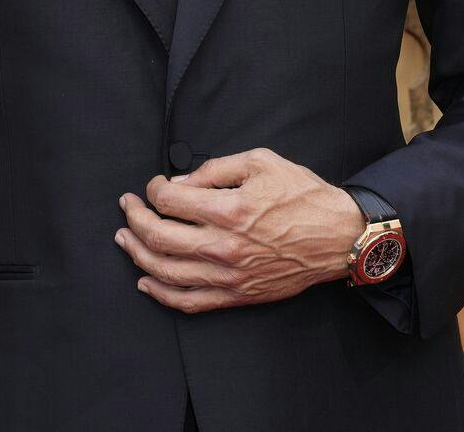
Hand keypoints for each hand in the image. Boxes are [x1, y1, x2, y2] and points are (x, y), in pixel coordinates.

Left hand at [113, 147, 364, 312]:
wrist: (339, 236)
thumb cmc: (303, 196)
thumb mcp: (261, 162)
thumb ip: (214, 169)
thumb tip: (179, 183)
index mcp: (231, 209)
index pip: (170, 201)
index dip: (153, 189)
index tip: (154, 184)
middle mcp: (225, 246)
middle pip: (158, 237)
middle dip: (134, 218)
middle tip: (128, 205)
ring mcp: (229, 275)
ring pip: (166, 272)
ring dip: (137, 254)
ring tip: (125, 238)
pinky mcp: (237, 295)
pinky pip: (189, 301)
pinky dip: (161, 293)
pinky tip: (146, 281)